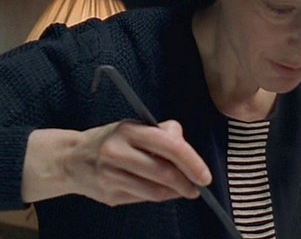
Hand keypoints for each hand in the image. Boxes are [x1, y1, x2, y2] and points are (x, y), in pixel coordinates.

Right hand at [22, 120, 211, 205]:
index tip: (204, 174)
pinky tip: (162, 191)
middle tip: (198, 187)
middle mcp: (118, 153)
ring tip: (184, 189)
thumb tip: (187, 151)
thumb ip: (162, 134)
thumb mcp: (135, 127)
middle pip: (164, 172)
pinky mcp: (109, 194)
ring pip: (155, 191)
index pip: (170, 145)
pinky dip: (158, 196)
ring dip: (175, 193)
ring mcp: (111, 176)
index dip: (192, 162)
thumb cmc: (112, 140)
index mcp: (129, 131)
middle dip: (187, 182)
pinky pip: (143, 199)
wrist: (70, 159)